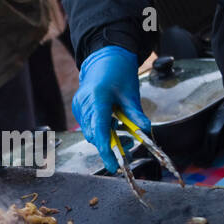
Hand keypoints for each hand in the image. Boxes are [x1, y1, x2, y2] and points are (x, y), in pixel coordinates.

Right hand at [72, 46, 148, 172]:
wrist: (103, 58)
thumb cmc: (118, 72)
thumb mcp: (131, 93)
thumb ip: (136, 114)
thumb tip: (145, 131)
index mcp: (97, 99)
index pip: (99, 130)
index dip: (106, 150)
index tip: (114, 165)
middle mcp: (84, 104)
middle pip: (94, 135)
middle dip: (110, 146)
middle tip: (130, 146)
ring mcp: (79, 107)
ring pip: (91, 132)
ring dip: (106, 137)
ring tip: (123, 131)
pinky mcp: (79, 108)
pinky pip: (89, 126)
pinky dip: (101, 129)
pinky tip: (112, 123)